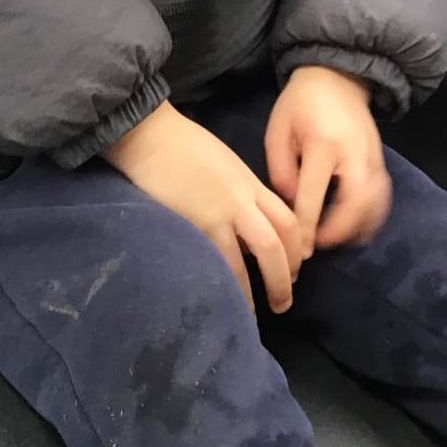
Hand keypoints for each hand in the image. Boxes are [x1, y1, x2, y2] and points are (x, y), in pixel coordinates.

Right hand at [105, 103, 306, 312]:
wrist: (150, 134)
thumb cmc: (179, 144)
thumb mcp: (221, 163)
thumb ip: (235, 191)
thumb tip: (239, 223)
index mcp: (250, 182)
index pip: (288, 219)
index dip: (296, 249)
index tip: (293, 269)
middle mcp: (245, 198)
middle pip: (282, 240)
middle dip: (287, 274)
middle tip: (285, 300)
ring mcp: (225, 211)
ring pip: (264, 253)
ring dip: (269, 285)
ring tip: (262, 312)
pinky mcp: (201, 222)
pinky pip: (226, 261)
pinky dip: (234, 285)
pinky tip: (230, 300)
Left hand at [265, 66, 392, 253]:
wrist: (337, 77)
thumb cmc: (300, 104)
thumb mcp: (278, 131)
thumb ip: (281, 171)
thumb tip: (294, 206)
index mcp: (324, 145)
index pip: (314, 196)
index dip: (306, 228)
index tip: (300, 251)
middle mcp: (354, 154)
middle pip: (355, 205)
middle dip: (339, 232)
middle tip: (318, 246)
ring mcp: (373, 158)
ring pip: (375, 204)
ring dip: (358, 228)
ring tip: (336, 240)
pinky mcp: (382, 161)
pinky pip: (383, 197)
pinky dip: (373, 217)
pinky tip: (357, 229)